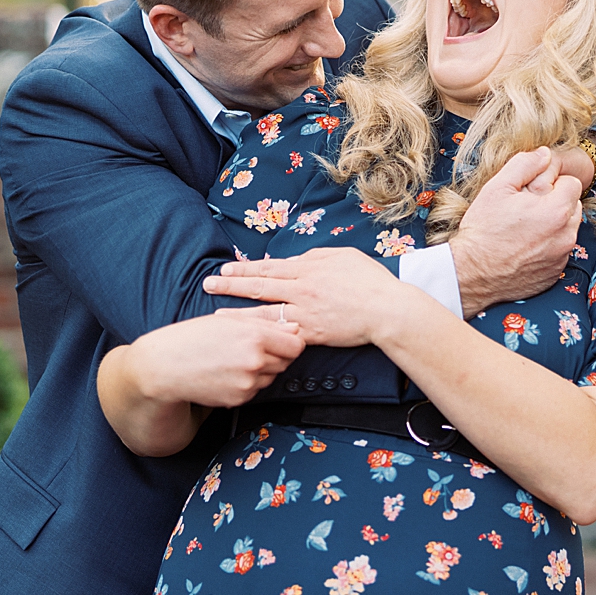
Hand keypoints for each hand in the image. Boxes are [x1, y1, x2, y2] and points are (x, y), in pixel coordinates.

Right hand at [119, 308, 304, 408]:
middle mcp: (255, 362)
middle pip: (286, 361)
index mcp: (255, 337)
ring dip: (262, 369)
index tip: (281, 339)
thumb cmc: (192, 338)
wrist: (165, 367)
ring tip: (234, 359)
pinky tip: (228, 372)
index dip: (290, 341)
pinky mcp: (240, 399)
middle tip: (250, 347)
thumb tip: (295, 329)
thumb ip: (266, 324)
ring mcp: (248, 383)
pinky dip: (248, 382)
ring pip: (272, 376)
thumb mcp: (228, 321)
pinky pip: (256, 389)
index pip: (296, 345)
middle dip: (275, 354)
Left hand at [203, 248, 413, 347]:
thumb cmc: (371, 281)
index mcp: (309, 268)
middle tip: (208, 283)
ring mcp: (304, 312)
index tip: (227, 267)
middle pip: (259, 285)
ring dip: (237, 312)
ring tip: (215, 314)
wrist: (387, 309)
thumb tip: (298, 259)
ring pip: (264, 311)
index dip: (245, 267)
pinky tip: (246, 338)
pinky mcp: (311, 332)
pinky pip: (281, 334)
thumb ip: (318, 256)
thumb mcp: (344, 256)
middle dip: (231, 284)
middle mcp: (302, 288)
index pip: (269, 267)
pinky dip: (262, 335)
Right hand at [450, 147, 584, 317]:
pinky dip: (547, 246)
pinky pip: (559, 251)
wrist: (472, 272)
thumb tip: (544, 154)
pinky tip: (524, 246)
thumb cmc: (483, 230)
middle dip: (556, 203)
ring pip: (567, 229)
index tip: (533, 191)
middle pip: (573, 206)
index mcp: (557, 210)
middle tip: (527, 209)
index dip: (552, 183)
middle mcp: (566, 235)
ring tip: (525, 228)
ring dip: (553, 225)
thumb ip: (525, 164)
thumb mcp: (497, 187)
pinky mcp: (555, 273)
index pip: (572, 183)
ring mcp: (562, 256)